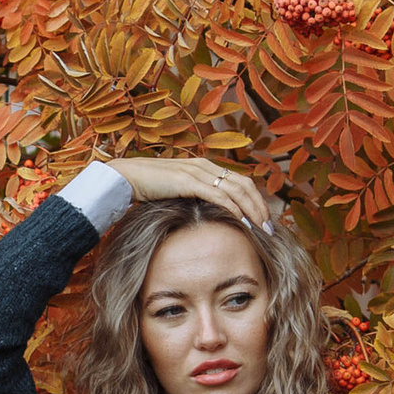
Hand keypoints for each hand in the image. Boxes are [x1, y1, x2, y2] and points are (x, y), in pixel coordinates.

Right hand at [108, 152, 274, 232]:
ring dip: (252, 210)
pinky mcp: (187, 181)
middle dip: (260, 206)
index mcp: (204, 167)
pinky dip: (233, 208)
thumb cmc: (146, 188)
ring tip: (262, 227)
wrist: (123, 178)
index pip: (239, 182)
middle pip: (244, 185)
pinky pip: (217, 195)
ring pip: (235, 190)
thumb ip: (192, 197)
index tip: (263, 220)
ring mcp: (196, 172)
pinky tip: (242, 221)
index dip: (255, 200)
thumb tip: (205, 214)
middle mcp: (204, 166)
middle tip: (270, 227)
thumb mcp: (176, 191)